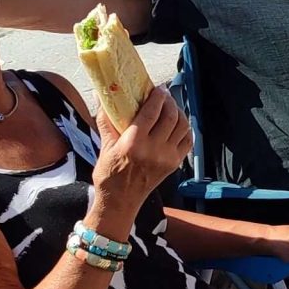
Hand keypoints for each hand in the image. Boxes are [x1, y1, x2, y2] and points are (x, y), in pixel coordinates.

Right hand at [89, 85, 189, 219]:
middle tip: (163, 95)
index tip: (157, 88)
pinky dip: (185, 129)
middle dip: (168, 101)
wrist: (120, 201)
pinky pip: (187, 140)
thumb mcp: (105, 146)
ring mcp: (167, 157)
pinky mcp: (174, 164)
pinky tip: (177, 124)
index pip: (152, 112)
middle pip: (170, 116)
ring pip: (182, 126)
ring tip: (170, 107)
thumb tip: (100, 96)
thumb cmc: (109, 174)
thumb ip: (106, 120)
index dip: (157, 96)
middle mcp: (153, 149)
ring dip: (178, 113)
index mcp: (133, 143)